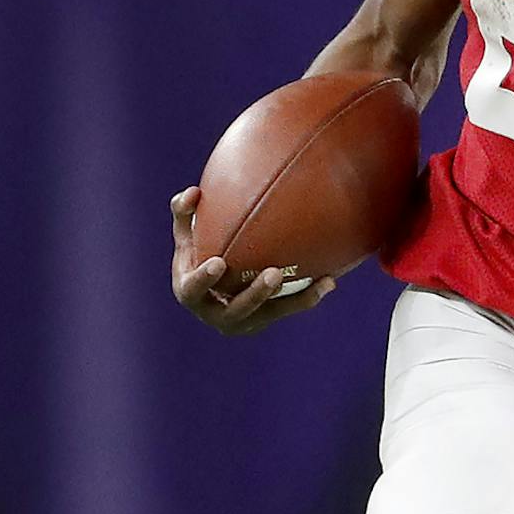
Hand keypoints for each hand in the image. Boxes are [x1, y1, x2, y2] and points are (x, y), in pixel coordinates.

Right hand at [169, 187, 335, 336]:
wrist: (213, 286)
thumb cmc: (198, 251)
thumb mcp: (186, 234)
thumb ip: (183, 212)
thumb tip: (194, 192)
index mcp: (190, 292)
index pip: (193, 289)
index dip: (204, 280)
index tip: (218, 263)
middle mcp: (214, 313)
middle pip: (236, 310)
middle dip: (256, 294)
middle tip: (275, 273)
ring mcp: (241, 321)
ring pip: (269, 314)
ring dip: (293, 300)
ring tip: (319, 281)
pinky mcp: (262, 321)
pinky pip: (287, 310)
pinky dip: (308, 296)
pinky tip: (329, 281)